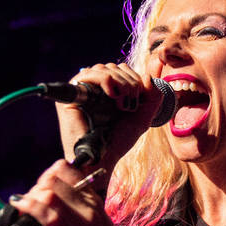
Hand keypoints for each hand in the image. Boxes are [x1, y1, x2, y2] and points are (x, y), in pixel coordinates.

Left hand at [10, 159, 139, 225]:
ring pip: (49, 193)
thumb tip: (53, 206)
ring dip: (31, 195)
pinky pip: (45, 215)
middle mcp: (88, 208)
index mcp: (96, 203)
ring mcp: (79, 223)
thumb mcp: (99, 225)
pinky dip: (28, 206)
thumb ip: (79, 212)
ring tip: (24, 204)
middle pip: (55, 179)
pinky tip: (20, 205)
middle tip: (31, 199)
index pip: (70, 171)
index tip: (43, 185)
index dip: (50, 173)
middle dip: (37, 184)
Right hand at [58, 61, 164, 175]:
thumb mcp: (143, 117)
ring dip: (121, 82)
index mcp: (110, 91)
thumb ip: (153, 97)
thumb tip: (148, 75)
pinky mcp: (72, 95)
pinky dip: (106, 80)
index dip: (136, 79)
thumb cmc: (119, 141)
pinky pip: (88, 74)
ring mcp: (83, 90)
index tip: (140, 98)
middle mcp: (95, 89)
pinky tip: (112, 96)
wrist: (103, 158)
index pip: (123, 70)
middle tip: (131, 102)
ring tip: (123, 103)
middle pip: (114, 67)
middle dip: (130, 82)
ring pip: (104, 68)